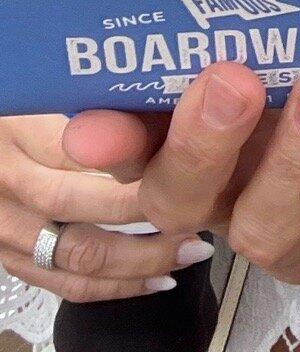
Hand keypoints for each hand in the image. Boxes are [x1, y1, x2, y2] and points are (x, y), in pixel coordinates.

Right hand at [0, 111, 208, 302]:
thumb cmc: (23, 109)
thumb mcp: (48, 92)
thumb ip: (93, 98)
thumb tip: (166, 94)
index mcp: (19, 130)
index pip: (84, 151)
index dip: (139, 160)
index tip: (190, 155)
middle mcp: (8, 181)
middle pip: (83, 205)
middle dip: (147, 211)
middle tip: (201, 208)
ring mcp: (5, 225)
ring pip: (78, 255)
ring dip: (141, 258)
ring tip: (191, 249)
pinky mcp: (8, 255)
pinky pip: (62, 283)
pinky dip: (113, 287)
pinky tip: (157, 279)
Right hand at [63, 65, 299, 298]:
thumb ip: (284, 16)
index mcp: (212, 146)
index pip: (141, 147)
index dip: (112, 139)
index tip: (90, 122)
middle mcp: (241, 198)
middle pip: (186, 196)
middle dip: (200, 141)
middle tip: (230, 79)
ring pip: (274, 223)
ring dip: (298, 157)